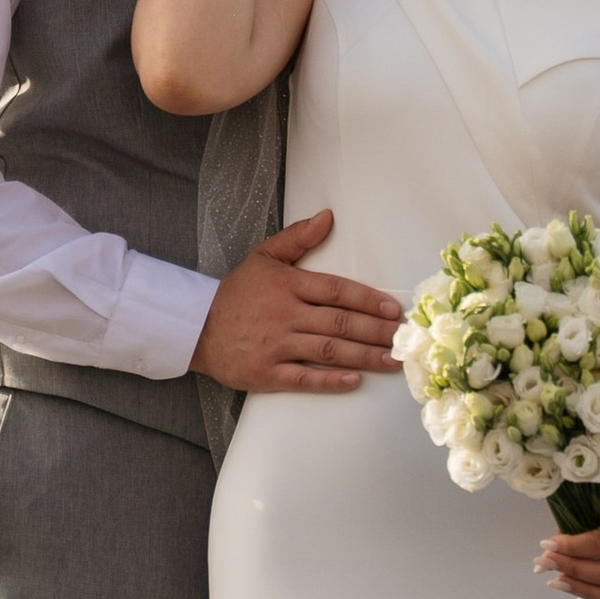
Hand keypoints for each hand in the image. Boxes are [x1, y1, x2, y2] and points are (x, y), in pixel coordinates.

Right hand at [197, 210, 406, 393]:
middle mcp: (286, 315)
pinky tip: (354, 380)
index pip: (337, 290)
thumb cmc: (235, 293)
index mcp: (288, 285)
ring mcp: (277, 345)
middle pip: (340, 323)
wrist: (195, 327)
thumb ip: (298, 237)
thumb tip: (328, 217)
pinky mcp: (267, 373)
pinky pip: (305, 378)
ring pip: (330, 351)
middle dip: (376, 331)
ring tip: (391, 361)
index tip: (393, 309)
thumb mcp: (264, 256)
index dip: (368, 300)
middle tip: (404, 338)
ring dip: (365, 357)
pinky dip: (331, 381)